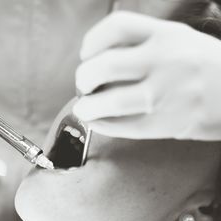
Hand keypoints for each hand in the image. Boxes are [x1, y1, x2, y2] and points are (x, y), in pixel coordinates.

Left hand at [74, 11, 220, 140]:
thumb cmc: (203, 66)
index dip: (92, 41)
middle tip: (83, 85)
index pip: (117, 27)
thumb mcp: (178, 40)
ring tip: (84, 108)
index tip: (86, 54)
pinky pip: (123, 127)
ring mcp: (165, 94)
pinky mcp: (166, 124)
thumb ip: (141, 44)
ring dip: (87, 107)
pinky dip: (102, 125)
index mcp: (166, 35)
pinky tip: (98, 122)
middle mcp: (165, 61)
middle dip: (83, 77)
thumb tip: (96, 60)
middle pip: (104, 65)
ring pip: (110, 101)